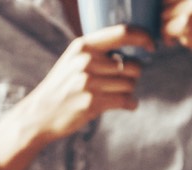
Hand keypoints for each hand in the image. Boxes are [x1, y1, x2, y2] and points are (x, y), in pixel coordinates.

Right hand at [0, 25, 153, 169]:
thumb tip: (134, 43)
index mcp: (83, 46)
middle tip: (121, 82)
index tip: (152, 46)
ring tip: (114, 94)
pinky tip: (124, 105)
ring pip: (131, 84)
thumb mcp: (73, 59)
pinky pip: (127, 101)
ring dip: (129, 91)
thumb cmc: (61, 87)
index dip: (144, 37)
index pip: (123, 32)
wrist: (39, 114)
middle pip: (133, 64)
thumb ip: (98, 50)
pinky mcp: (92, 103)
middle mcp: (86, 61)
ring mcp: (88, 82)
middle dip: (133, 75)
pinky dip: (130, 104)